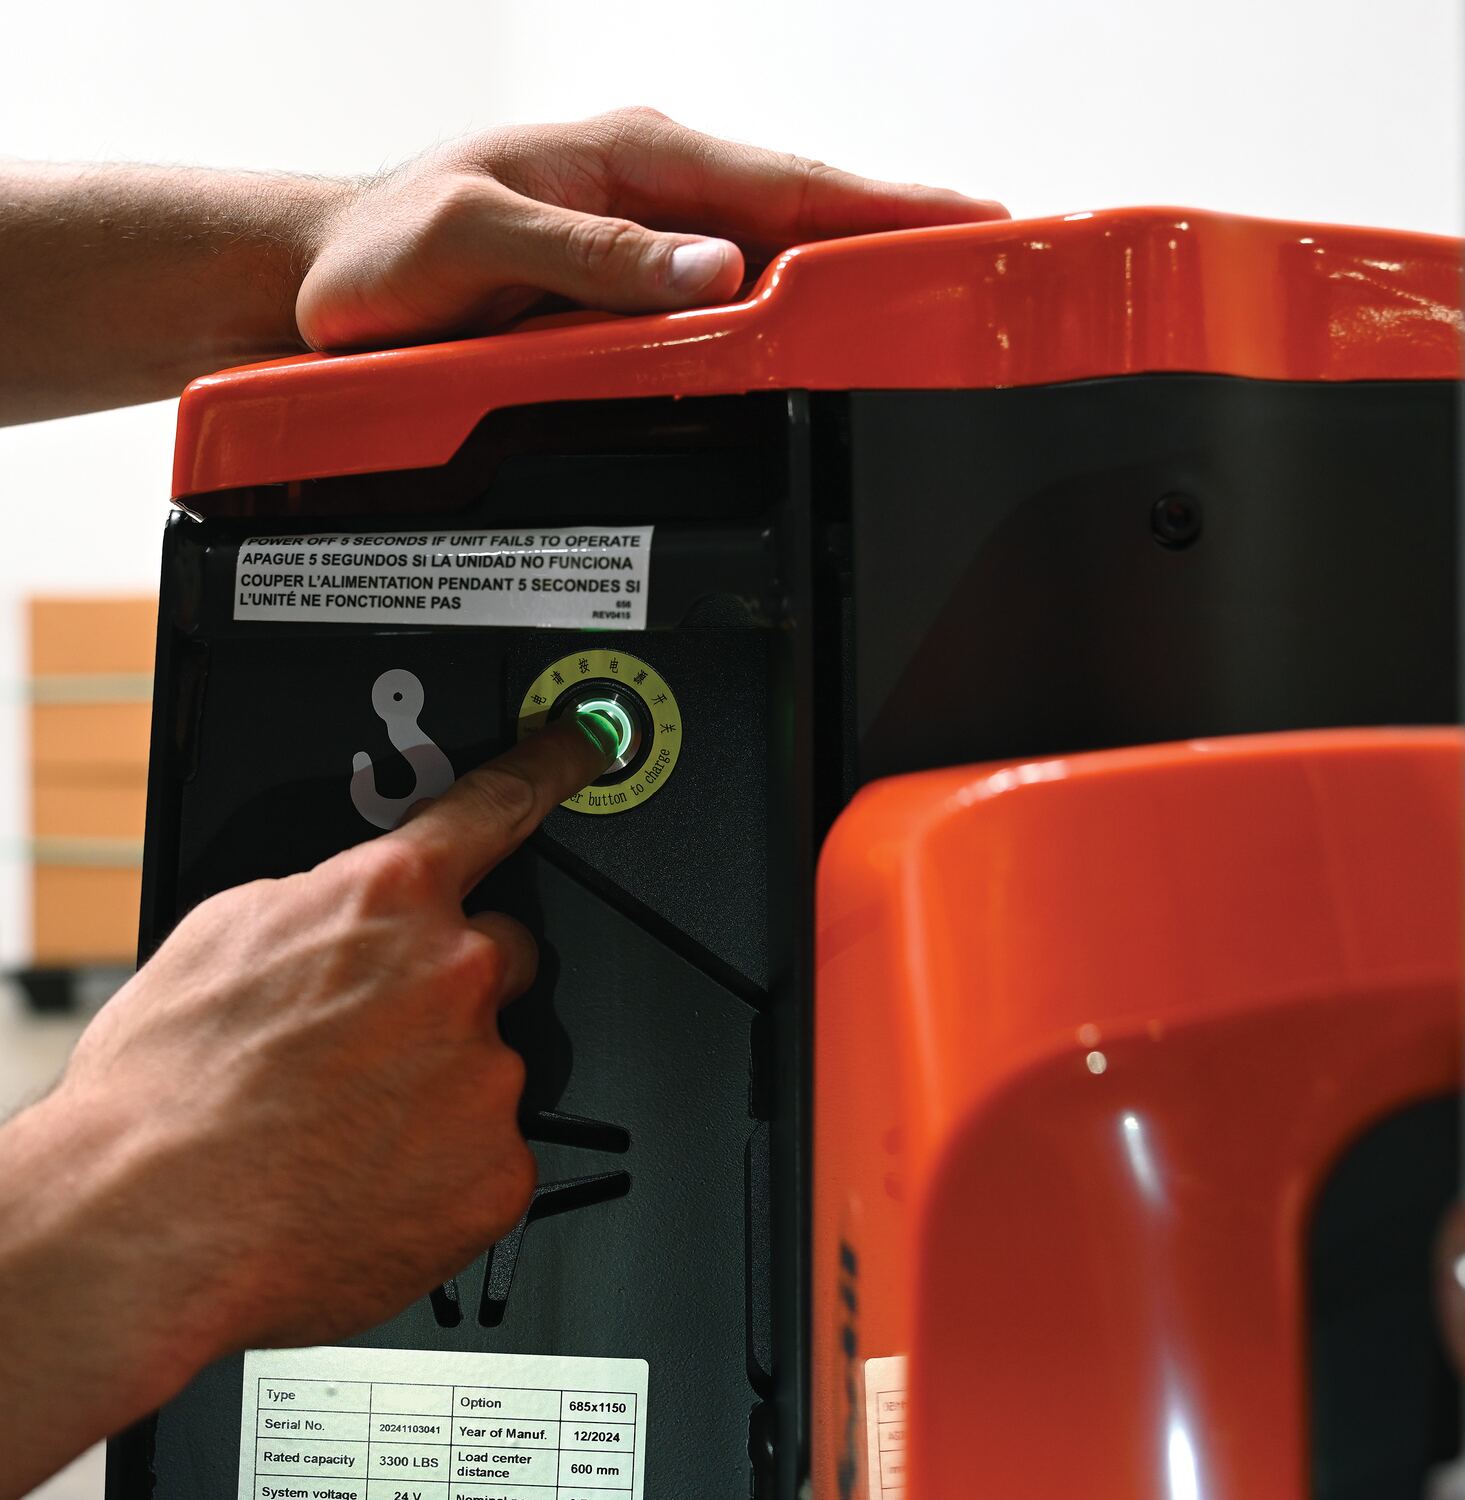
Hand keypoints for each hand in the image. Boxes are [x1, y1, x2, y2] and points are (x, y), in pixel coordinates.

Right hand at [33, 718, 610, 1360]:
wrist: (144, 1230)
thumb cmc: (162, 1094)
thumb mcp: (223, 937)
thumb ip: (322, 902)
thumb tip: (349, 907)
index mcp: (388, 898)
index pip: (497, 805)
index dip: (552, 764)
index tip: (587, 744)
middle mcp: (456, 972)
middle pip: (502, 955)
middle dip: (454, 987)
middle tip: (375, 1043)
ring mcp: (487, 1072)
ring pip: (489, 1062)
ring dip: (439, 1086)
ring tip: (345, 1128)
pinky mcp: (500, 1168)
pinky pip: (492, 1151)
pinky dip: (445, 1166)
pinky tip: (372, 1181)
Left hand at [297, 105, 1007, 348]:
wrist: (324, 279)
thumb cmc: (385, 249)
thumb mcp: (477, 240)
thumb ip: (594, 256)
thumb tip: (716, 271)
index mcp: (632, 157)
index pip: (788, 182)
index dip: (886, 209)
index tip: (973, 224)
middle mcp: (654, 191)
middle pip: (806, 213)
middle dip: (902, 237)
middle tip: (992, 266)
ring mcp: (650, 239)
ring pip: (778, 256)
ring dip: (855, 277)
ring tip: (937, 306)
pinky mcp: (635, 287)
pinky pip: (732, 298)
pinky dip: (790, 310)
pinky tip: (829, 336)